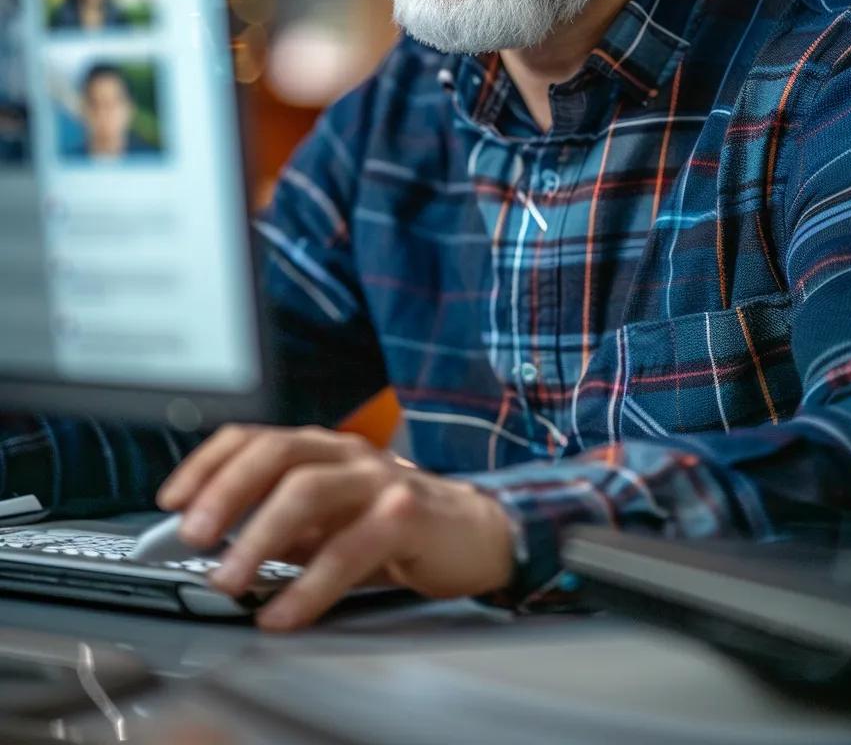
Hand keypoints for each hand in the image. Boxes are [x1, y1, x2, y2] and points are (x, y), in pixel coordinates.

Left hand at [155, 425, 514, 629]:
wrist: (479, 533)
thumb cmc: (397, 525)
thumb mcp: (329, 519)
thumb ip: (280, 522)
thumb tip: (215, 542)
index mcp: (323, 448)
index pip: (255, 436)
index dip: (207, 463)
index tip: (170, 499)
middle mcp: (348, 454)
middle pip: (276, 452)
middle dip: (225, 491)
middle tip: (192, 535)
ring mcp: (379, 480)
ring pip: (307, 491)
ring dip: (258, 538)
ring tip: (228, 580)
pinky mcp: (407, 516)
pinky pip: (350, 549)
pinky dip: (309, 586)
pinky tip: (282, 614)